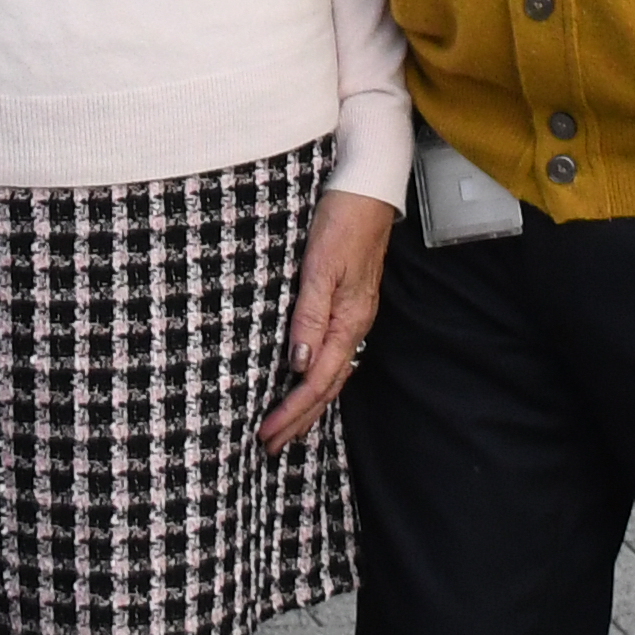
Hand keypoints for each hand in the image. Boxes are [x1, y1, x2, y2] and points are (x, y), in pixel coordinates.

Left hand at [259, 191, 399, 452]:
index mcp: (349, 320)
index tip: (266, 433)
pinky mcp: (347, 303)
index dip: (292, 411)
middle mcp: (354, 324)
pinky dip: (317, 378)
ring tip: (286, 427)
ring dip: (308, 404)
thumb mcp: (321, 265)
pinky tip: (305, 379)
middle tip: (270, 446)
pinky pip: (332, 353)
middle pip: (326, 386)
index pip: (318, 381)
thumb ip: (310, 313)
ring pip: (331, 373)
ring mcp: (353, 315)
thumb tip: (299, 363)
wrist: (368, 187)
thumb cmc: (343, 220)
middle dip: (299, 420)